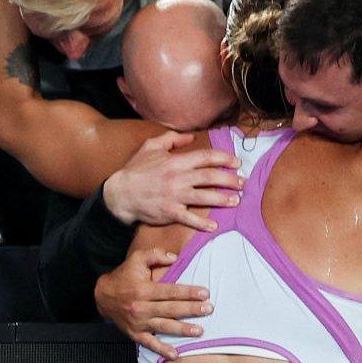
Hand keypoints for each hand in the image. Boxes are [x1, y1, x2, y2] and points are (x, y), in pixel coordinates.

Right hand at [95, 247, 212, 359]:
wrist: (103, 296)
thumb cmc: (124, 275)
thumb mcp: (137, 259)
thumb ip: (156, 255)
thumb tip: (175, 258)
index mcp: (143, 289)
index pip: (170, 291)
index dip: (188, 292)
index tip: (204, 293)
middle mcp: (141, 307)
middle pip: (171, 309)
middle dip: (191, 310)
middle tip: (208, 309)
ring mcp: (138, 322)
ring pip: (164, 327)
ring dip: (182, 330)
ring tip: (199, 331)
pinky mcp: (135, 333)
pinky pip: (150, 343)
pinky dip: (162, 350)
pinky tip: (175, 354)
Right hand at [103, 131, 242, 230]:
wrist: (119, 194)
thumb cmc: (135, 170)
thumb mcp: (150, 147)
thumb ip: (171, 138)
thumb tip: (191, 136)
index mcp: (175, 161)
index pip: (206, 157)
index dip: (224, 158)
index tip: (237, 162)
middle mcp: (178, 177)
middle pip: (210, 177)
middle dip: (230, 179)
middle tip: (242, 183)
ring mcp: (174, 196)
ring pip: (204, 196)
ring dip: (223, 199)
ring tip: (236, 201)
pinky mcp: (169, 212)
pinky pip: (189, 218)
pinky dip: (202, 223)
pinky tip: (213, 226)